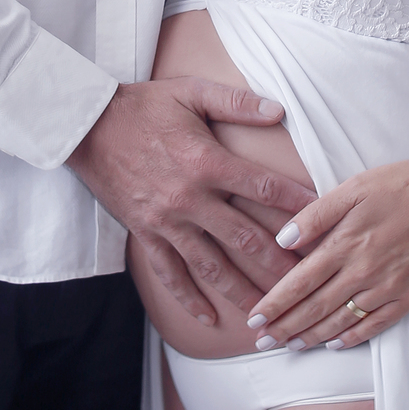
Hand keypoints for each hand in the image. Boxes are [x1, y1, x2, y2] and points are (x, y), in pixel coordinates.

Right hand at [67, 78, 316, 327]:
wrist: (86, 125)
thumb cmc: (142, 105)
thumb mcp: (191, 92)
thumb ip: (236, 103)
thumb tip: (278, 110)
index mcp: (207, 161)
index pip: (263, 188)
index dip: (296, 205)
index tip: (323, 220)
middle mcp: (190, 198)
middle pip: (245, 238)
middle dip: (279, 263)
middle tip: (308, 283)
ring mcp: (166, 221)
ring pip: (212, 265)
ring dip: (243, 291)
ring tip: (270, 313)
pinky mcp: (144, 234)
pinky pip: (169, 272)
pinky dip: (189, 298)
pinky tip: (209, 317)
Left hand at [243, 160, 408, 351]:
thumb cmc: (402, 185)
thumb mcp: (354, 187)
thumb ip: (316, 215)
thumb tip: (283, 239)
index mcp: (345, 244)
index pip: (299, 281)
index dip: (275, 303)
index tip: (254, 318)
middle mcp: (362, 272)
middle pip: (315, 308)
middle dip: (285, 327)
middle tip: (262, 341)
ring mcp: (386, 288)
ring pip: (341, 321)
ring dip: (312, 336)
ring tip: (290, 346)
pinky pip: (375, 325)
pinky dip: (353, 338)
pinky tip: (335, 344)